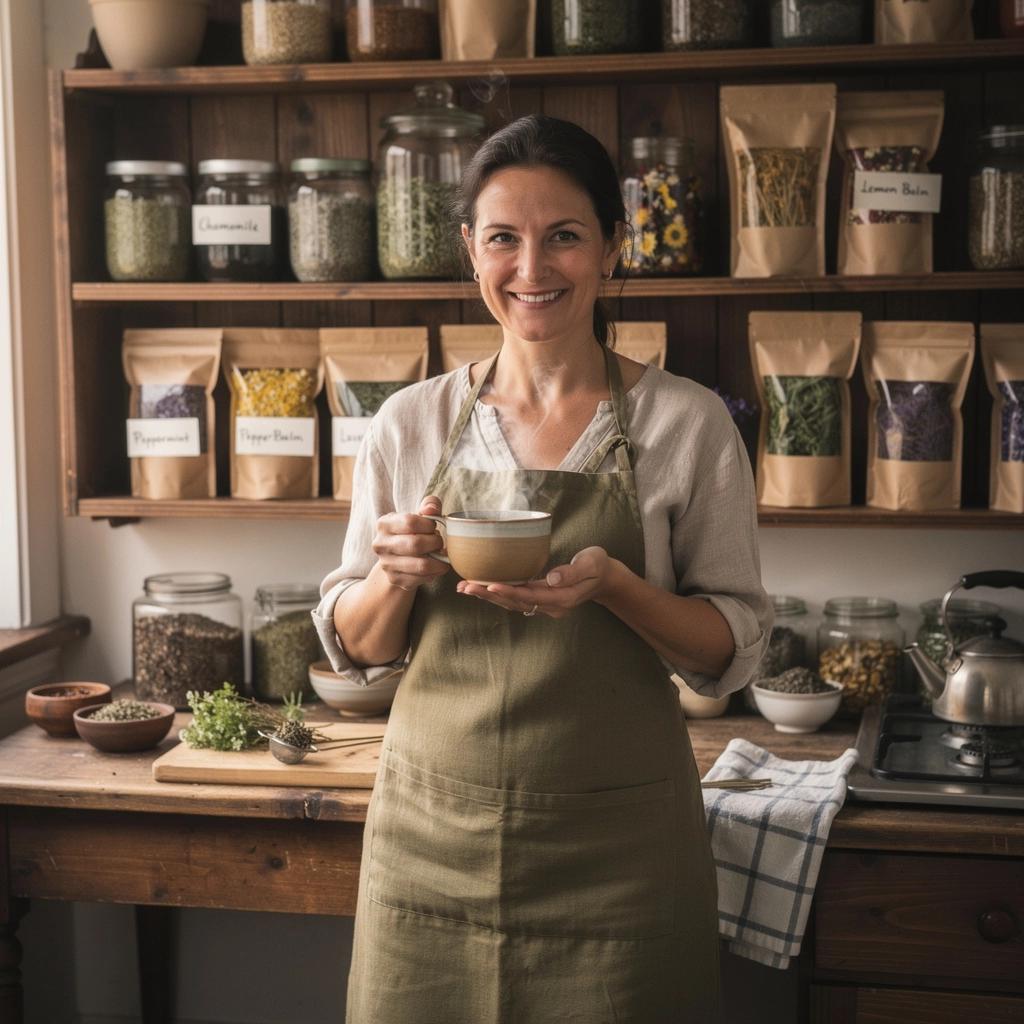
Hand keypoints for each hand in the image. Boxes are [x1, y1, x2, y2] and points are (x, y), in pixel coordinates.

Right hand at [372, 495, 448, 591]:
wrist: (396, 557)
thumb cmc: (411, 532)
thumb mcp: (418, 515)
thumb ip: (429, 506)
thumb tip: (431, 509)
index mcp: (384, 524)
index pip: (410, 522)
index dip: (429, 525)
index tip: (433, 527)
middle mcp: (380, 544)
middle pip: (416, 544)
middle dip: (435, 543)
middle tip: (440, 542)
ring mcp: (386, 564)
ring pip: (421, 565)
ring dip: (439, 560)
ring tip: (441, 555)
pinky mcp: (395, 579)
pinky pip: (422, 578)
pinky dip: (435, 573)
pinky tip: (436, 566)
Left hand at [456, 546, 619, 617]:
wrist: (604, 577)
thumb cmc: (598, 566)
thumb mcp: (591, 564)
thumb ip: (573, 572)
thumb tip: (551, 578)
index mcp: (563, 598)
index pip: (532, 596)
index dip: (510, 592)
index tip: (490, 585)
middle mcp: (551, 606)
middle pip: (516, 602)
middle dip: (489, 595)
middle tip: (465, 587)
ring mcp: (544, 605)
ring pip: (512, 603)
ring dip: (488, 596)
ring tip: (464, 588)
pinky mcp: (539, 599)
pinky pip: (515, 599)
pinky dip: (496, 594)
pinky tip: (480, 587)